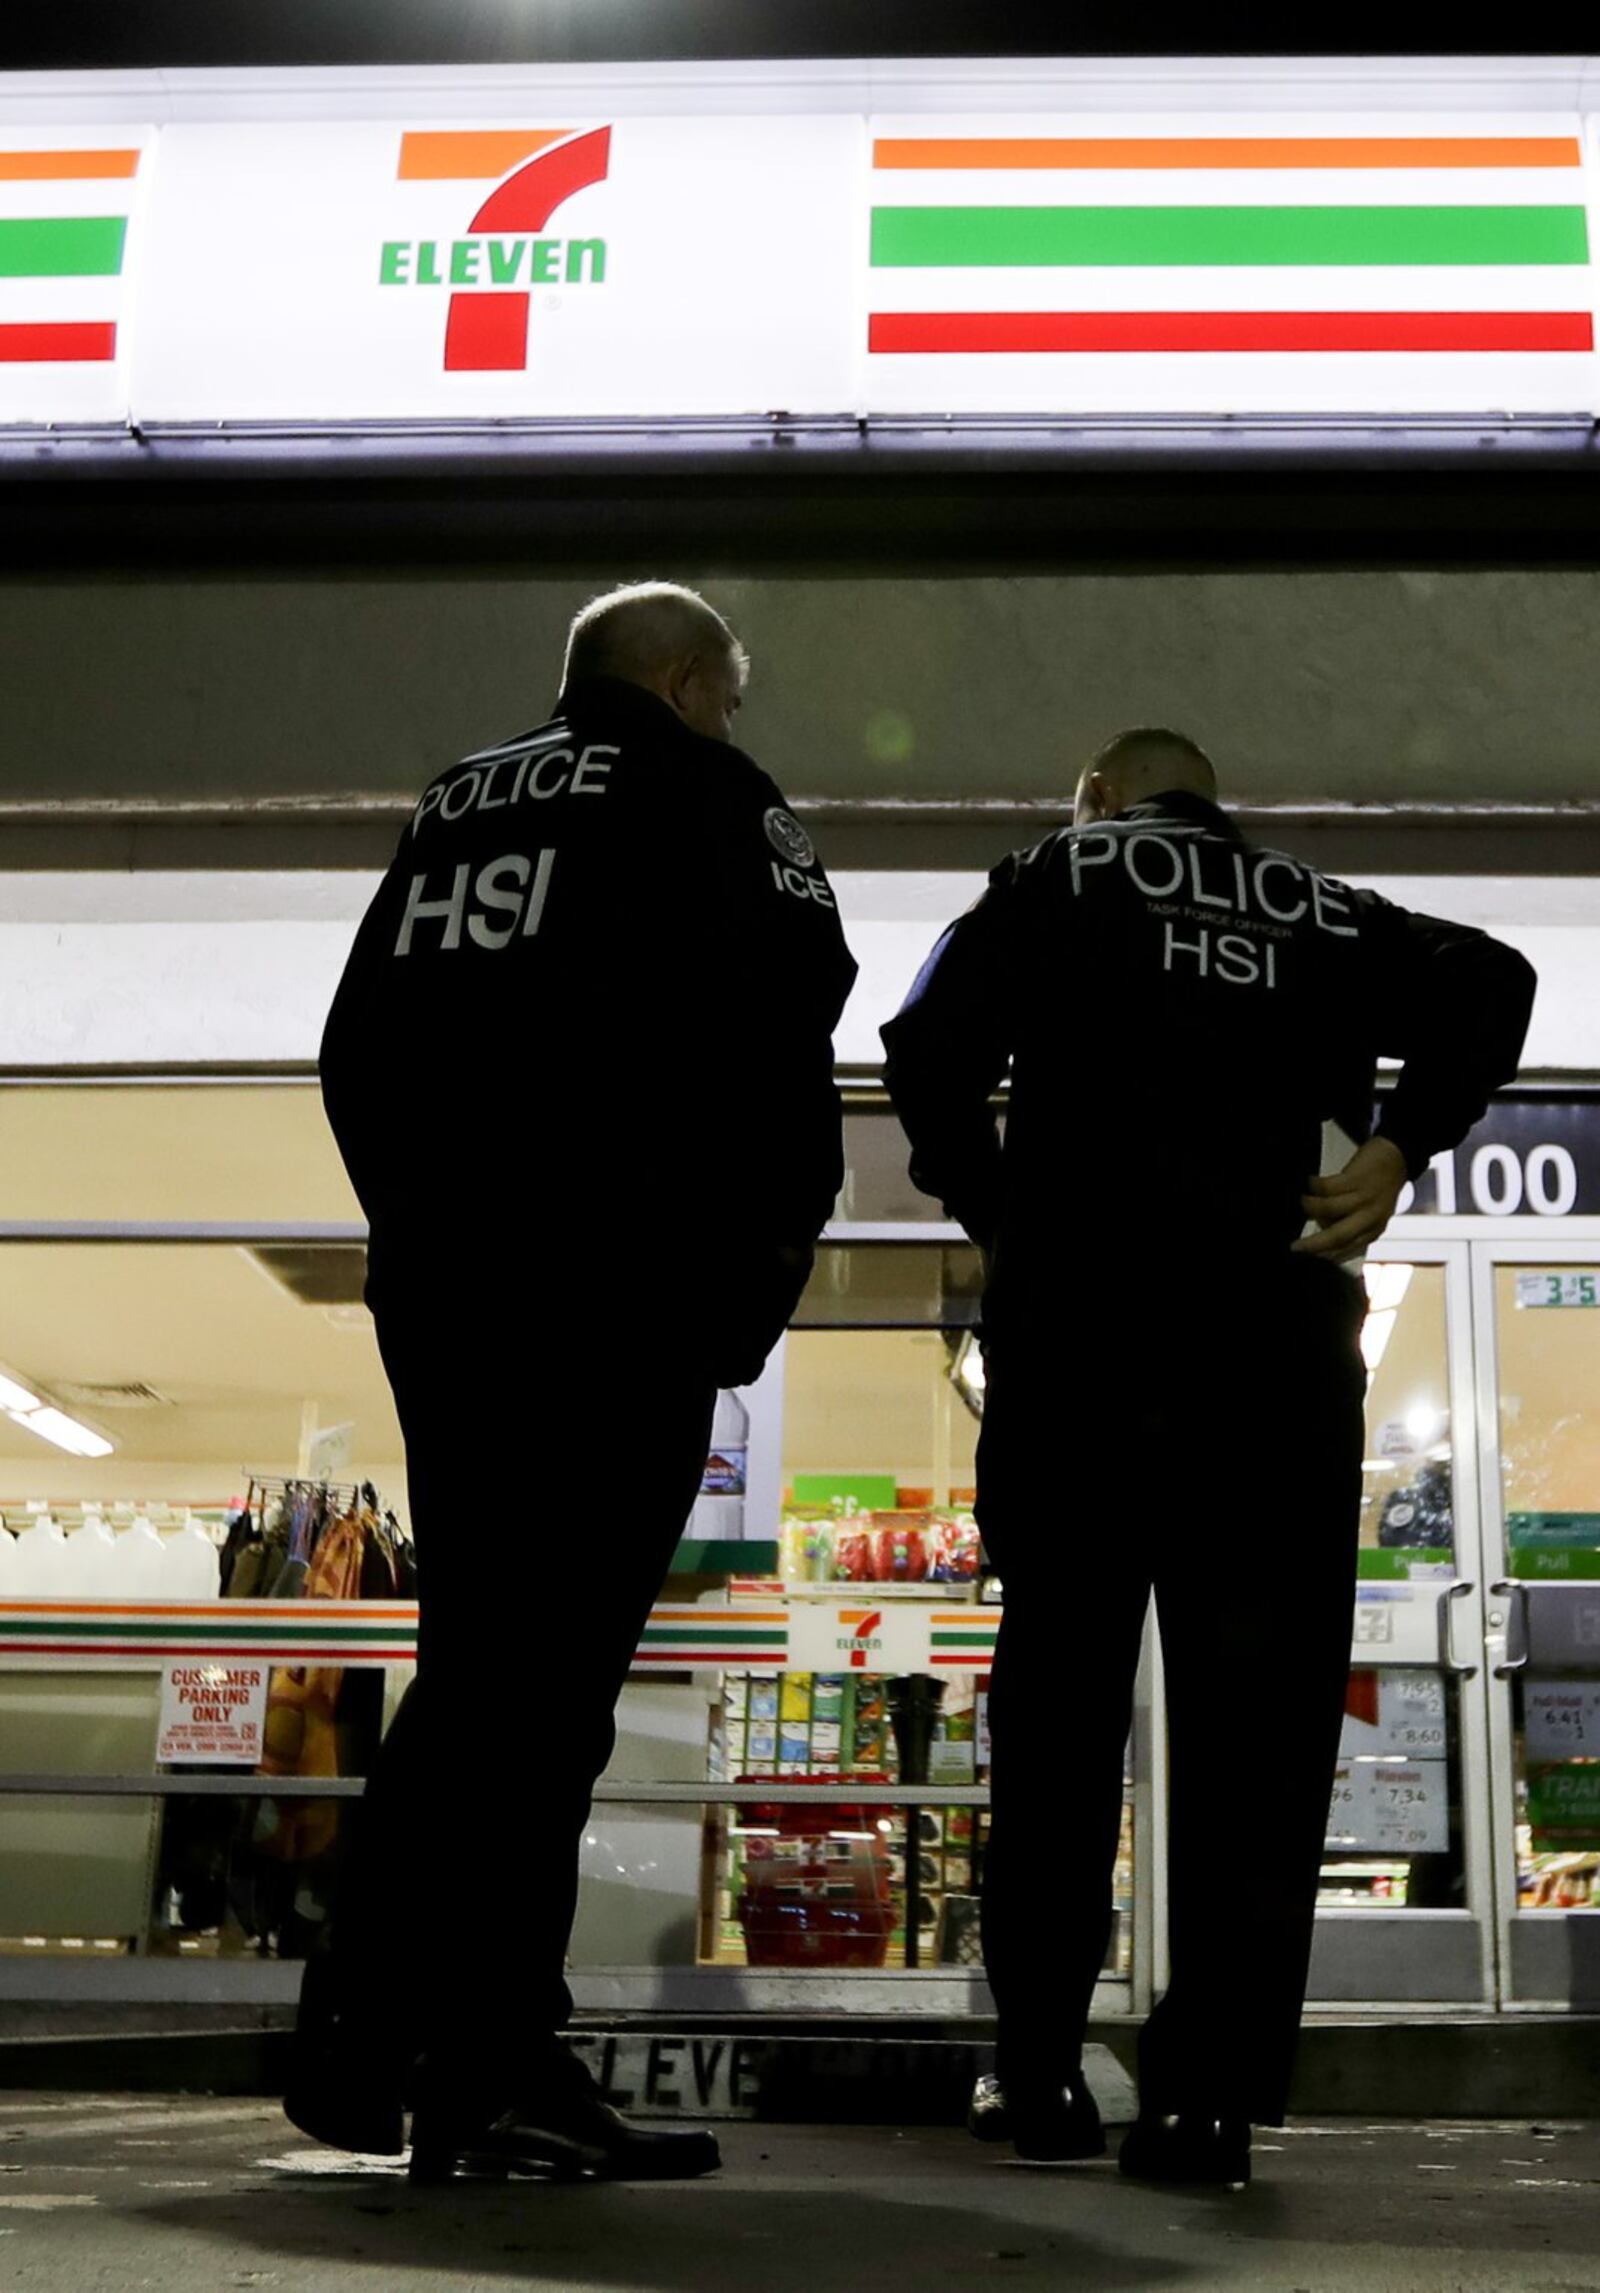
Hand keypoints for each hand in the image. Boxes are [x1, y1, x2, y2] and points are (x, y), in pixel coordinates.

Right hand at [1292, 1135, 1408, 1262]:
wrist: (1398, 1157)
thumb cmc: (1379, 1187)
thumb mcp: (1371, 1213)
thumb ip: (1351, 1227)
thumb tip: (1320, 1235)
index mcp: (1373, 1229)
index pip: (1347, 1249)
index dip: (1324, 1256)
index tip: (1305, 1258)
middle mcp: (1371, 1216)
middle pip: (1338, 1236)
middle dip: (1313, 1244)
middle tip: (1294, 1247)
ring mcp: (1364, 1196)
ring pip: (1328, 1208)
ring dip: (1310, 1206)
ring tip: (1303, 1201)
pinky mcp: (1356, 1178)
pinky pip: (1326, 1186)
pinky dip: (1313, 1185)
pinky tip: (1310, 1182)